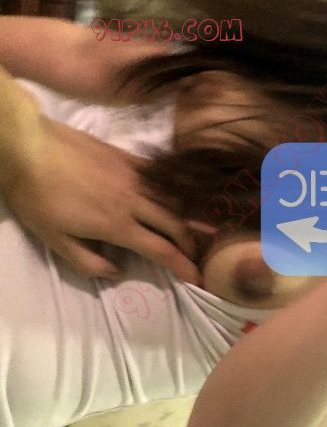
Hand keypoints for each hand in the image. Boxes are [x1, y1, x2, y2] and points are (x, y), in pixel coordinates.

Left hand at [2, 116, 201, 283]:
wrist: (30, 147)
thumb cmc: (37, 197)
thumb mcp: (54, 240)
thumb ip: (88, 262)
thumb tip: (117, 272)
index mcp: (117, 226)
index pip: (161, 250)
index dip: (182, 266)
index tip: (196, 278)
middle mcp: (135, 202)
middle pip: (176, 225)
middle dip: (190, 244)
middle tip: (194, 255)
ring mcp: (135, 178)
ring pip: (174, 201)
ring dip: (186, 219)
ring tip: (191, 230)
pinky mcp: (130, 159)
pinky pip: (163, 178)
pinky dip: (176, 191)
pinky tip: (178, 197)